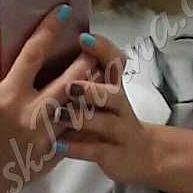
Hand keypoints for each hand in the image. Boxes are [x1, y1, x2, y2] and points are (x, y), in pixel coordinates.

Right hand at [0, 8, 99, 192]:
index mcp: (7, 97)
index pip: (32, 55)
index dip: (48, 31)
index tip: (62, 12)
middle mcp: (30, 114)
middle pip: (68, 80)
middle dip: (84, 59)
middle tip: (93, 43)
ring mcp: (47, 135)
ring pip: (80, 103)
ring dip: (91, 84)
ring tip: (99, 67)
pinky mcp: (58, 150)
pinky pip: (77, 126)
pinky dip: (86, 109)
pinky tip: (94, 98)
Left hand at [58, 32, 154, 185]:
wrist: (143, 155)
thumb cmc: (110, 120)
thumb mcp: (102, 96)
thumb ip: (83, 76)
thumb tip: (49, 48)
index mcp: (113, 87)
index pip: (114, 62)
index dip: (102, 49)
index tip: (83, 37)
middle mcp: (119, 107)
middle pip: (113, 94)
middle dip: (92, 89)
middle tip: (69, 85)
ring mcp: (119, 131)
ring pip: (105, 123)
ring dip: (83, 118)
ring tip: (60, 115)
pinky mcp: (114, 154)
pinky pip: (96, 151)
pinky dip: (77, 148)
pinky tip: (58, 145)